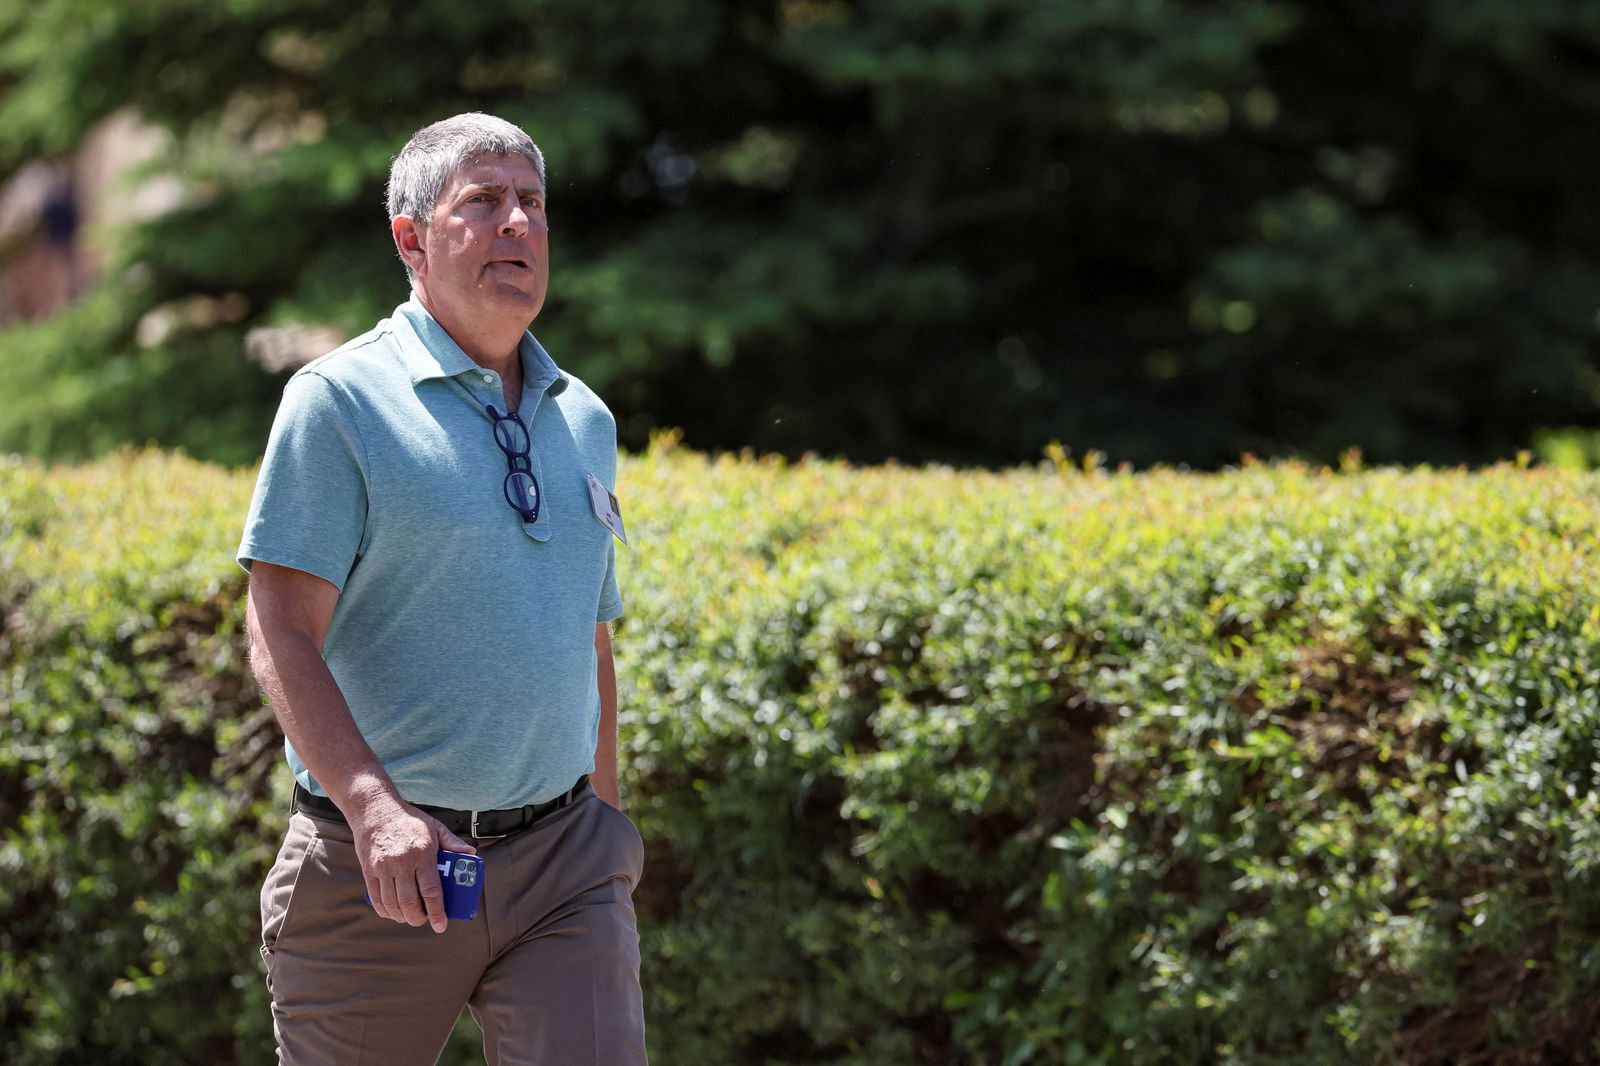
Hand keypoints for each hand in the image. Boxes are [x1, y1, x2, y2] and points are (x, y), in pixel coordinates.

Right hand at [348, 793, 476, 932]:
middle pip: (410, 903)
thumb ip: (453, 843)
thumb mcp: (435, 827)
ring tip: (411, 916)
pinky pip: (376, 899)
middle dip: (419, 918)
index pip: (431, 890)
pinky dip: (386, 911)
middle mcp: (402, 862)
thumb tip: (471, 854)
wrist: (376, 810)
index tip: (441, 925)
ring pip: (393, 904)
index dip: (437, 912)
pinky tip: (394, 912)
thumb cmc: (409, 820)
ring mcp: (383, 867)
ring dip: (403, 917)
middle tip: (425, 919)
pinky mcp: (369, 870)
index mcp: (422, 853)